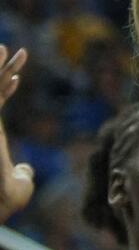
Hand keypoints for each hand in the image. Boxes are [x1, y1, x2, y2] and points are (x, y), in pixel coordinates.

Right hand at [0, 47, 32, 220]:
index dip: (5, 88)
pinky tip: (14, 74)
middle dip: (2, 68)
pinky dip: (0, 85)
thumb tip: (25, 170)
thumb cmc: (6, 201)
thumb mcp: (20, 186)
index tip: (18, 76)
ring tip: (4, 47)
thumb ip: (22, 173)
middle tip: (14, 49)